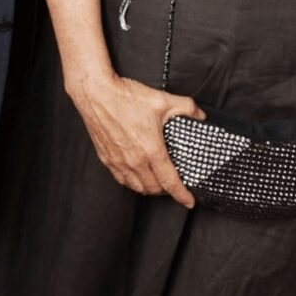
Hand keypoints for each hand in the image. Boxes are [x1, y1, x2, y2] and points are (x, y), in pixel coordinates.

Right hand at [68, 71, 202, 207]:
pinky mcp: (106, 158)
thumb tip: (200, 115)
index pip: (170, 182)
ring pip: (137, 187)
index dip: (182, 195)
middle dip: (167, 191)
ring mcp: (119, 161)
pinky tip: (136, 177)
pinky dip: (132, 182)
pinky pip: (121, 179)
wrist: (96, 93)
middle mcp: (135, 160)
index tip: (189, 202)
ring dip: (150, 189)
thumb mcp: (162, 100)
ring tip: (157, 184)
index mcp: (151, 150)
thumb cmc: (125, 97)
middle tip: (175, 186)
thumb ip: (186, 108)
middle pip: (154, 188)